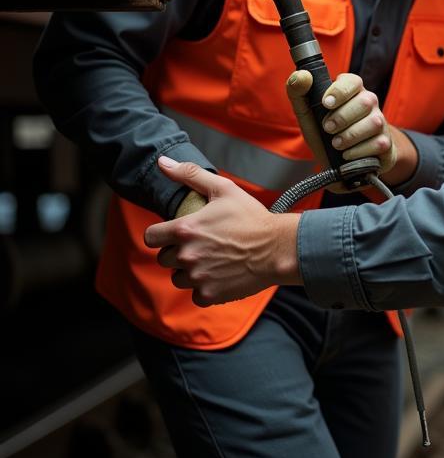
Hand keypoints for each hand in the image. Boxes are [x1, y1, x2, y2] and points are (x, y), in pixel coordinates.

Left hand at [144, 157, 299, 306]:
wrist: (278, 248)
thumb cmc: (252, 217)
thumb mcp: (223, 189)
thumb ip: (190, 174)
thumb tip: (162, 162)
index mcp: (185, 229)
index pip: (151, 237)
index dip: (161, 234)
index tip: (175, 233)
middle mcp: (187, 255)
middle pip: (164, 259)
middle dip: (178, 252)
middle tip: (203, 245)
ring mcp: (197, 277)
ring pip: (178, 278)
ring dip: (190, 271)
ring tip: (213, 260)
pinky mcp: (209, 294)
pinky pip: (196, 294)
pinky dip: (206, 287)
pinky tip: (221, 274)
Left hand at [286, 71, 416, 187]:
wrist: (341, 162)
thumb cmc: (324, 132)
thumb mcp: (307, 113)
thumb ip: (298, 92)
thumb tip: (302, 75)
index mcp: (351, 90)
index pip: (353, 81)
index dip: (340, 91)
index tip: (326, 103)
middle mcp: (369, 102)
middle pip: (365, 102)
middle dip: (342, 117)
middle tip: (327, 128)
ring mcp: (380, 122)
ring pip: (373, 122)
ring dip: (350, 135)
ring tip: (336, 143)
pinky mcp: (385, 142)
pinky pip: (378, 143)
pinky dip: (358, 151)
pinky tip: (346, 154)